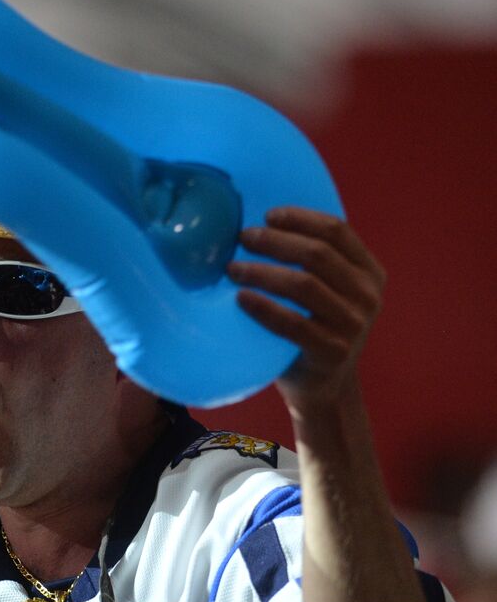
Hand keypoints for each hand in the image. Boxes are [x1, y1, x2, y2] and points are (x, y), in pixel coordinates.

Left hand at [228, 207, 385, 411]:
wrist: (324, 386)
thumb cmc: (315, 328)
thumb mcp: (327, 291)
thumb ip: (314, 263)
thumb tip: (264, 223)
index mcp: (370, 273)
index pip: (337, 231)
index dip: (300, 218)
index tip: (267, 215)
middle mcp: (368, 296)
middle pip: (317, 254)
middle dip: (275, 241)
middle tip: (242, 238)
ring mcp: (353, 325)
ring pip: (303, 285)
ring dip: (262, 272)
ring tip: (231, 268)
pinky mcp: (332, 351)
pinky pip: (292, 324)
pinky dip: (263, 308)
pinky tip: (240, 298)